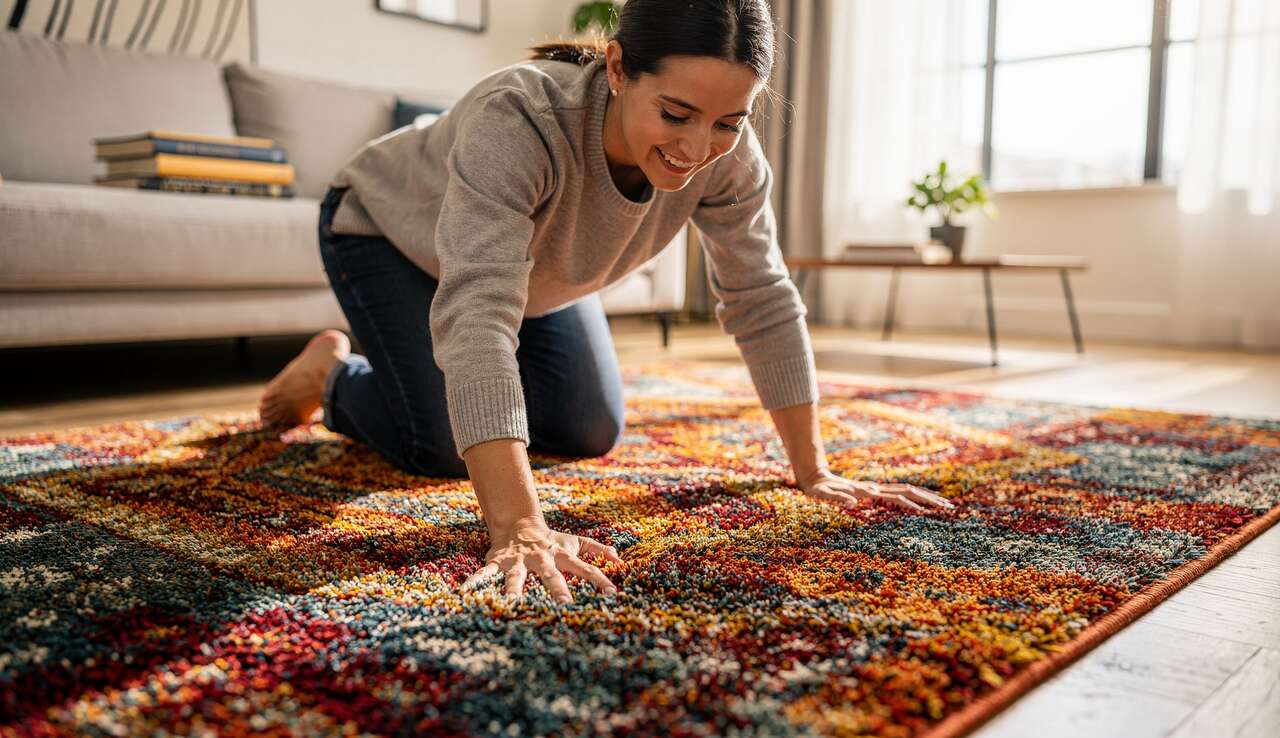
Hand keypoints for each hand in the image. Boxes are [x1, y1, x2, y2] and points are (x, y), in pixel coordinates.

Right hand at [460, 518, 622, 602]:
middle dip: (557, 588)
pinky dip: (475, 582)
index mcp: (561, 555)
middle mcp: (540, 559)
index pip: (585, 568)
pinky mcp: (498, 562)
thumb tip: (619, 559)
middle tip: (565, 605)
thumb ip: (597, 550)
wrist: (519, 524)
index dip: (599, 579)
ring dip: (514, 590)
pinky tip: (465, 593)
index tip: (612, 594)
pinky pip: (485, 574)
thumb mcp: (575, 542)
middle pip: (551, 574)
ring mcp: (518, 561)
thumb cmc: (551, 540)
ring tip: (512, 604)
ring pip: (516, 576)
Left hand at [797, 467, 954, 511]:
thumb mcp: (824, 494)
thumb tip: (853, 502)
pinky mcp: (873, 492)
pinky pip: (898, 495)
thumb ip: (836, 498)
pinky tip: (921, 504)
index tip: (927, 511)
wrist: (815, 478)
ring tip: (943, 505)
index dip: (912, 503)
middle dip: (929, 499)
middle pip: (909, 490)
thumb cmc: (819, 489)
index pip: (897, 496)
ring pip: (907, 491)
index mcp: (868, 490)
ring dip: (925, 498)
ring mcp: (876, 489)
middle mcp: (876, 488)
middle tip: (949, 507)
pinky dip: (913, 499)